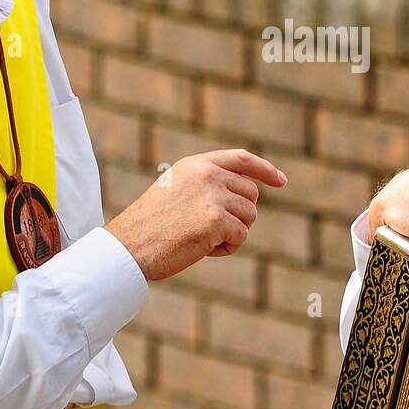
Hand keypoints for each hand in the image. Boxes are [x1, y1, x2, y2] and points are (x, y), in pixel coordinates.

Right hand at [106, 149, 286, 280]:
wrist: (128, 247)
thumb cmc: (149, 226)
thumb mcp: (176, 191)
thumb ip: (207, 185)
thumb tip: (246, 195)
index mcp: (196, 164)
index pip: (241, 158)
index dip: (265, 170)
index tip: (281, 181)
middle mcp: (207, 174)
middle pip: (251, 194)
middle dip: (240, 215)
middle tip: (210, 230)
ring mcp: (213, 195)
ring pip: (249, 217)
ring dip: (232, 233)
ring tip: (201, 238)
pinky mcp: (216, 220)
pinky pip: (241, 236)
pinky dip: (227, 248)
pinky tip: (203, 249)